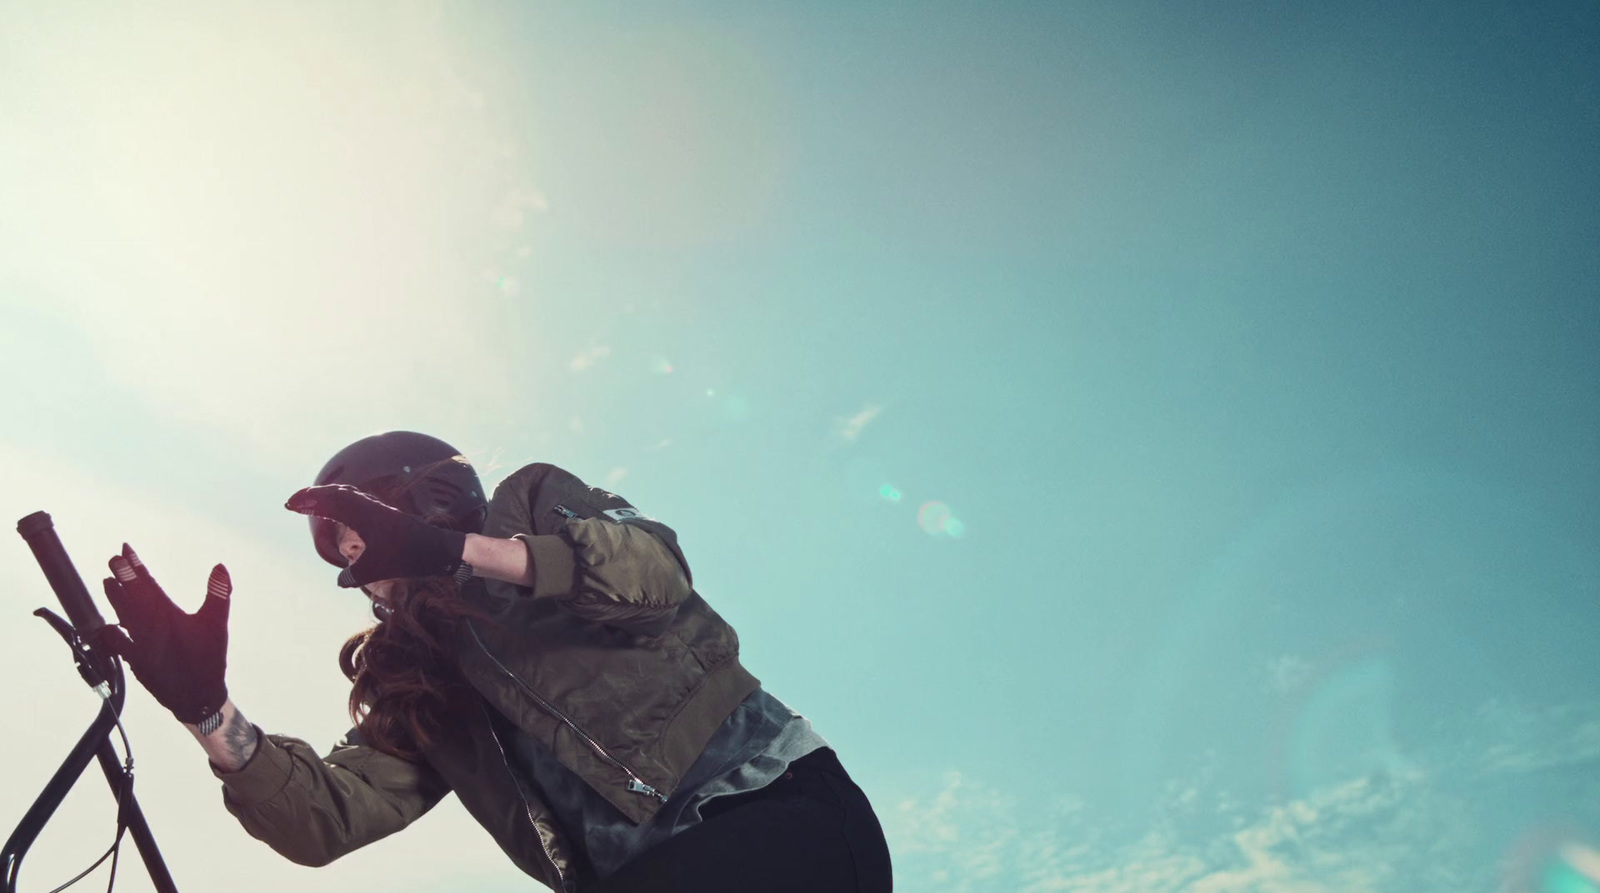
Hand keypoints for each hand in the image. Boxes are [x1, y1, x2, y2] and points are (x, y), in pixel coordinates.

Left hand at [96, 543, 229, 724]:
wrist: (195, 698)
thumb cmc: (209, 659)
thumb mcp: (218, 624)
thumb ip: (219, 594)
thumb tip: (219, 567)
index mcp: (165, 616)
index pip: (145, 585)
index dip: (133, 567)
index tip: (124, 551)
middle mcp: (146, 629)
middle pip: (129, 598)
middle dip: (121, 578)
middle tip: (113, 561)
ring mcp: (137, 645)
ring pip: (121, 617)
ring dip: (114, 599)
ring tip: (107, 584)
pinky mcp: (135, 660)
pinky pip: (118, 642)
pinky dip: (112, 631)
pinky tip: (107, 626)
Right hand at [285, 484, 466, 587]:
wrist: (442, 550)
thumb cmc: (410, 557)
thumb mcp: (378, 568)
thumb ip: (354, 574)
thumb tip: (340, 581)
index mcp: (365, 515)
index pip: (331, 500)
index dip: (309, 500)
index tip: (291, 504)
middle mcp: (371, 508)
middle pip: (337, 493)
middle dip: (314, 496)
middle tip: (294, 503)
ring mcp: (380, 510)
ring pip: (348, 496)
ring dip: (328, 497)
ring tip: (311, 504)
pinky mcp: (387, 517)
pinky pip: (358, 503)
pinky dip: (343, 503)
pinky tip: (339, 511)